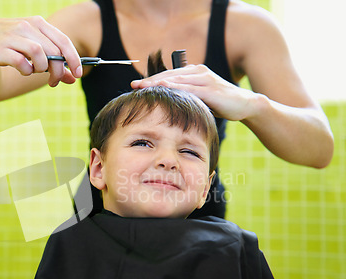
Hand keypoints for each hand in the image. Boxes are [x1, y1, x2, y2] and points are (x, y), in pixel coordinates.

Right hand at [0, 16, 82, 86]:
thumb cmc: (15, 44)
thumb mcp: (37, 49)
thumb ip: (55, 62)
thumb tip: (73, 79)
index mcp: (39, 24)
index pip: (64, 41)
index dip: (74, 59)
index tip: (79, 74)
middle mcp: (28, 27)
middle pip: (54, 52)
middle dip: (58, 71)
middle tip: (53, 82)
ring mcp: (14, 36)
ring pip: (39, 55)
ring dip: (41, 69)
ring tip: (35, 71)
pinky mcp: (1, 49)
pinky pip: (21, 63)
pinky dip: (26, 70)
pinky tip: (24, 70)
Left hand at [131, 65, 257, 121]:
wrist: (244, 104)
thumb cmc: (219, 103)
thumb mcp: (198, 98)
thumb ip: (184, 97)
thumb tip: (165, 105)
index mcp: (193, 73)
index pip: (168, 75)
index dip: (151, 80)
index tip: (136, 85)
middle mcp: (198, 72)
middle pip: (169, 75)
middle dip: (150, 80)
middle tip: (134, 85)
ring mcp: (205, 79)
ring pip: (178, 79)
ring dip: (159, 83)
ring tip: (144, 87)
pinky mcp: (211, 89)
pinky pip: (190, 88)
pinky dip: (176, 89)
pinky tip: (165, 91)